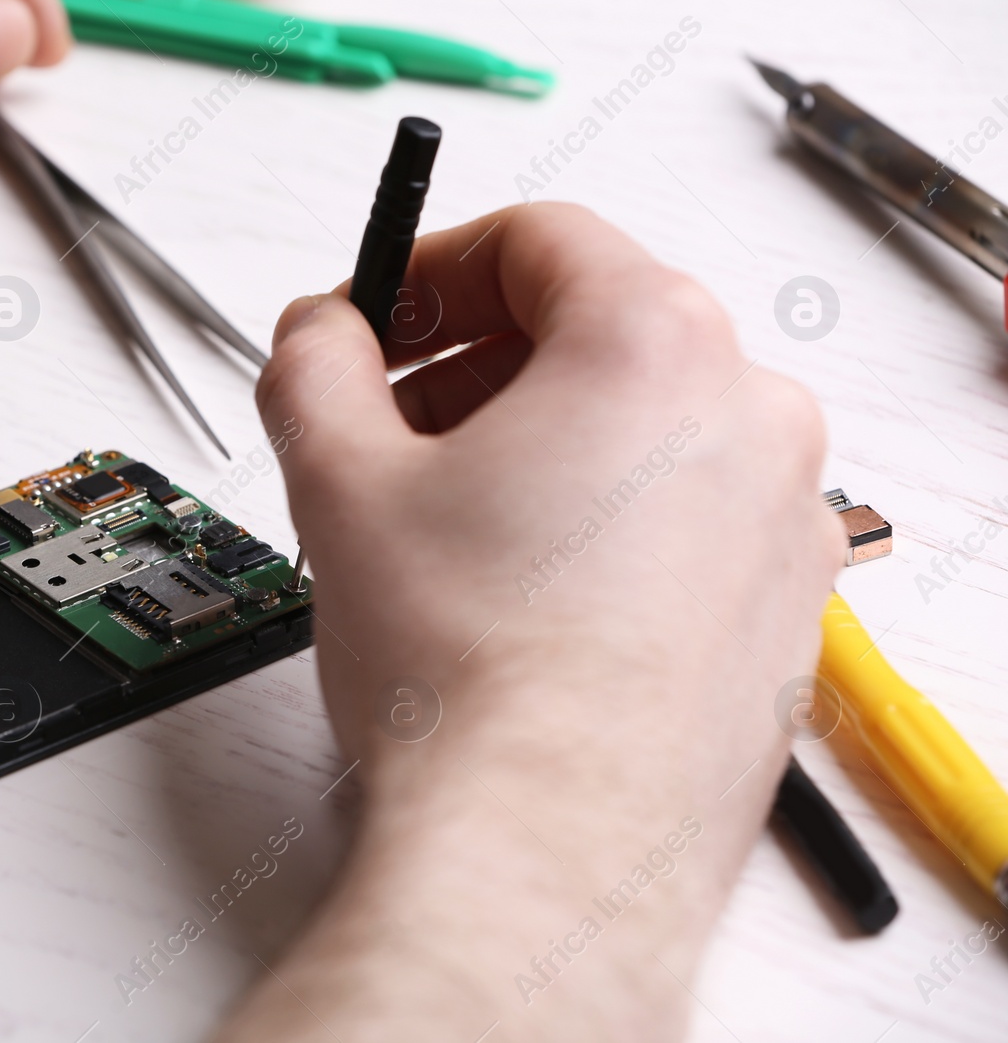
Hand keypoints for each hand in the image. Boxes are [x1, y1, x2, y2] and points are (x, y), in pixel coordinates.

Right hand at [218, 203, 844, 1039]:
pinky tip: (516, 591)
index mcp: (654, 347)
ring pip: (641, 428)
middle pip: (596, 329)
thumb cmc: (472, 678)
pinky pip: (682, 518)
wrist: (543, 851)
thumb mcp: (338, 481)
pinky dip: (599, 519)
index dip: (434, 264)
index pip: (539, 240)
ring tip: (445, 522)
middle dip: (476, 362)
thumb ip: (313, 364)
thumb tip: (320, 334)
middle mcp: (746, 419)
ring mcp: (779, 522)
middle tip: (391, 423)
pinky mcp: (778, 612)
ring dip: (534, 443)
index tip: (382, 317)